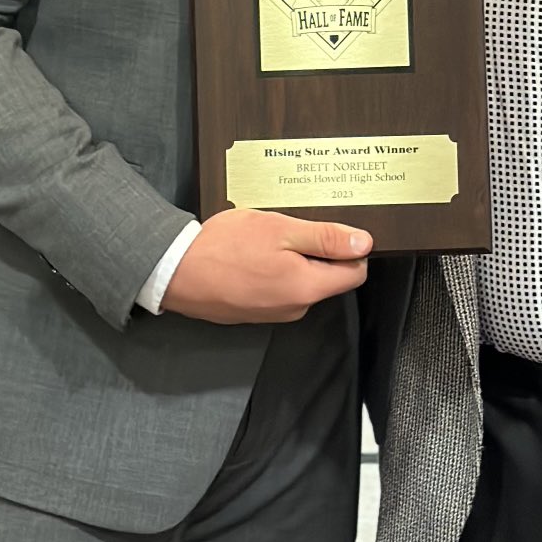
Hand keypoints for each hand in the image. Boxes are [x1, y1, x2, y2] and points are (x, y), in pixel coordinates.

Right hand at [160, 209, 371, 323]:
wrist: (176, 272)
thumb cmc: (225, 248)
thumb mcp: (280, 230)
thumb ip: (326, 238)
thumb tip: (364, 244)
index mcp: (307, 288)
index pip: (355, 273)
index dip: (351, 248)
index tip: (332, 230)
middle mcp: (295, 308)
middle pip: (328, 277)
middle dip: (317, 251)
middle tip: (290, 228)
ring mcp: (274, 313)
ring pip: (302, 282)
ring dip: (293, 259)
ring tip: (267, 239)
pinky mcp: (256, 312)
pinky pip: (279, 289)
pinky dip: (274, 271)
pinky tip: (253, 255)